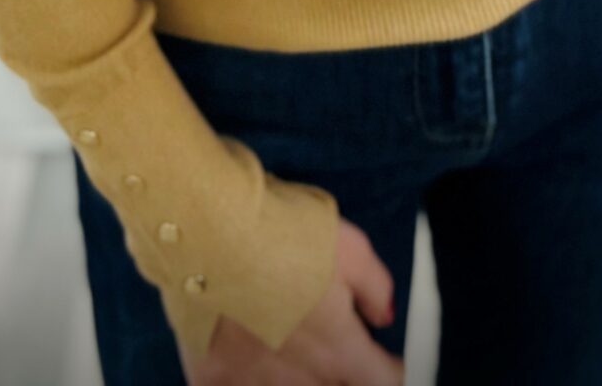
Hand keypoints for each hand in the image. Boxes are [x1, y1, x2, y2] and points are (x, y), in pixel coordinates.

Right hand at [181, 213, 403, 384]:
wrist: (215, 230)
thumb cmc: (283, 233)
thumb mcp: (351, 247)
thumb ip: (376, 287)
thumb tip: (384, 314)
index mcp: (339, 348)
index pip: (383, 379)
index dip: (388, 366)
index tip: (384, 356)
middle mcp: (302, 376)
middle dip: (341, 372)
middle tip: (332, 344)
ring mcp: (254, 380)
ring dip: (296, 375)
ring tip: (288, 347)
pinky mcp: (213, 375)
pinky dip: (243, 378)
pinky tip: (244, 360)